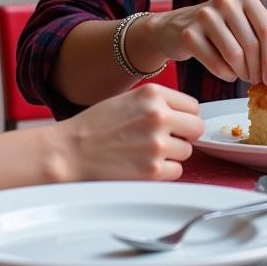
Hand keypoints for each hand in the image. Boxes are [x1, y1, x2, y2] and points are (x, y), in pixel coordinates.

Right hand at [53, 84, 203, 181]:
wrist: (70, 151)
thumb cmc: (95, 126)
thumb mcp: (128, 99)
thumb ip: (157, 103)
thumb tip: (186, 116)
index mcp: (153, 94)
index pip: (193, 106)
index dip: (184, 116)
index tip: (176, 123)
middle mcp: (158, 115)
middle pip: (196, 128)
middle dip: (185, 135)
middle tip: (166, 140)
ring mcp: (157, 144)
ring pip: (187, 151)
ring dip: (172, 154)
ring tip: (146, 152)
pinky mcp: (153, 170)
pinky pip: (177, 172)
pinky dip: (164, 172)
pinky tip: (143, 165)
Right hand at [129, 0, 266, 86]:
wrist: (179, 29)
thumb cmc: (225, 32)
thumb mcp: (255, 30)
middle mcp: (225, 1)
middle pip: (253, 45)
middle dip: (259, 70)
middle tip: (258, 81)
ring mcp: (205, 15)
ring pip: (235, 56)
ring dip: (243, 73)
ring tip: (243, 75)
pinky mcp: (189, 33)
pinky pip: (216, 64)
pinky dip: (226, 75)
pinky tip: (227, 73)